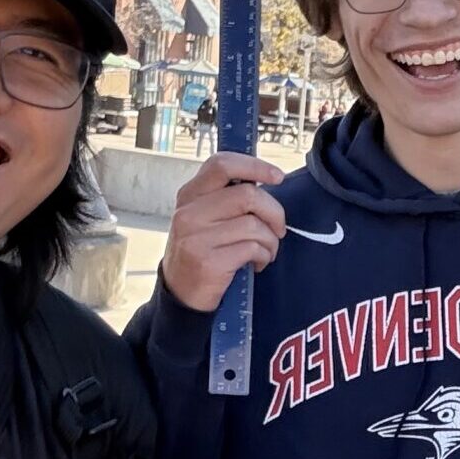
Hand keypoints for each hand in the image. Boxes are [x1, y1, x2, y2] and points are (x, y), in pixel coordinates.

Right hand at [158, 153, 286, 311]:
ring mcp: (197, 237)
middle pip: (248, 195)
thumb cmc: (202, 250)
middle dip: (274, 212)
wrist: (181, 293)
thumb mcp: (203, 216)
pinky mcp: (209, 262)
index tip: (277, 177)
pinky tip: (258, 263)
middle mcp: (189, 212)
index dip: (255, 166)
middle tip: (278, 228)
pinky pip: (252, 248)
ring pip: (254, 224)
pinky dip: (264, 256)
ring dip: (271, 240)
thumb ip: (225, 197)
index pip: (222, 165)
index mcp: (190, 194)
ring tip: (266, 250)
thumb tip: (265, 180)